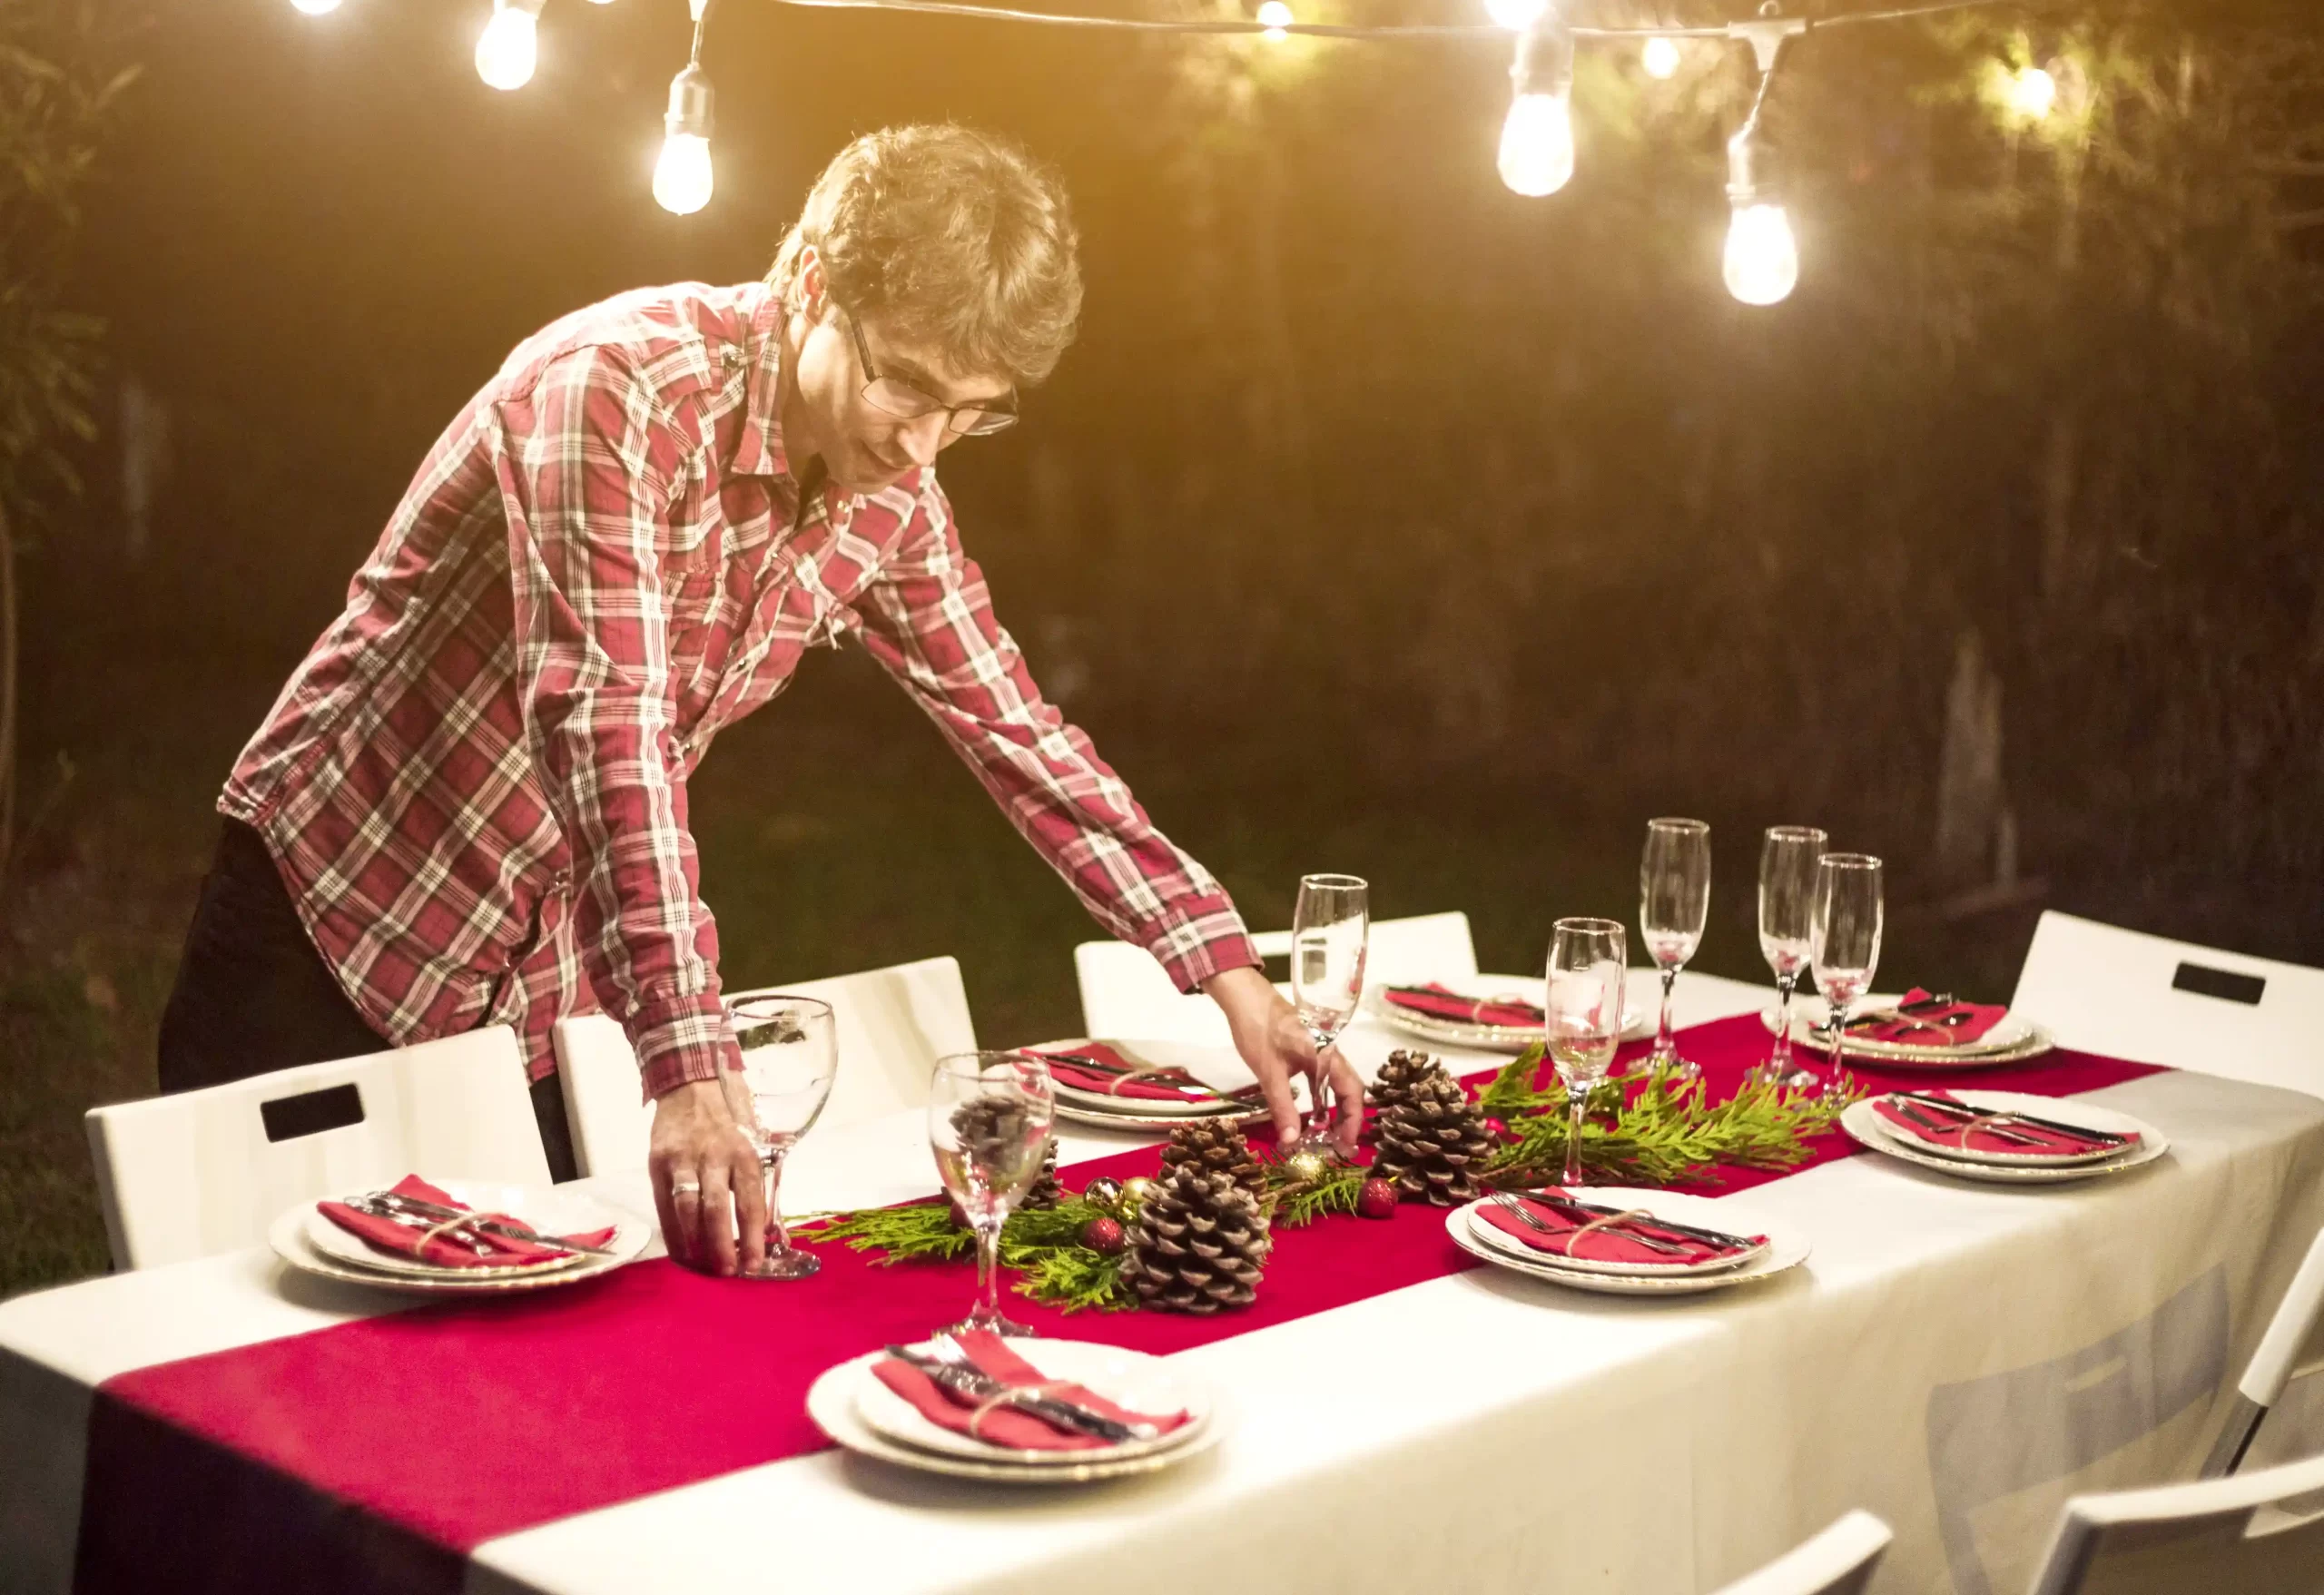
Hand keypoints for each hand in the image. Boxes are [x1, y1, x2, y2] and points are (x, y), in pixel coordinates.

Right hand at [648, 1074, 768, 1276]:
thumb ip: (754, 1178)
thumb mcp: (753, 1141)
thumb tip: (765, 1227)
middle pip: (717, 1209)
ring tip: (701, 1268)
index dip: (753, 1236)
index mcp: (744, 1153)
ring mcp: (683, 1159)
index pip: (750, 1202)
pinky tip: (680, 1251)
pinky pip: (664, 1204)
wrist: (690, 1084)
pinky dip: (672, 1232)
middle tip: (726, 1273)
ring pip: (686, 1209)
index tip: (754, 1265)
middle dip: (722, 1245)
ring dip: (694, 1244)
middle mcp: (714, 1156)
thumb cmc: (729, 1119)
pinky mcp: (658, 1162)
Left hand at [1203, 964, 1363, 1156]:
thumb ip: (1283, 1107)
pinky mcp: (1308, 1050)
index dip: (1352, 1121)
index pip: (1352, 1092)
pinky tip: (1312, 1113)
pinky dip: (1323, 1099)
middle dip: (1347, 1119)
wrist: (1243, 996)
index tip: (1344, 1146)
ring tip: (1326, 1136)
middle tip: (1336, 1147)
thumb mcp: (1268, 1072)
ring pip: (1337, 1084)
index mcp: (1327, 1056)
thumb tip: (1291, 1143)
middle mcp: (1330, 1053)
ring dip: (1335, 1110)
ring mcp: (1320, 1051)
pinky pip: (1324, 1079)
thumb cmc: (1258, 1029)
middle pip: (1350, 1089)